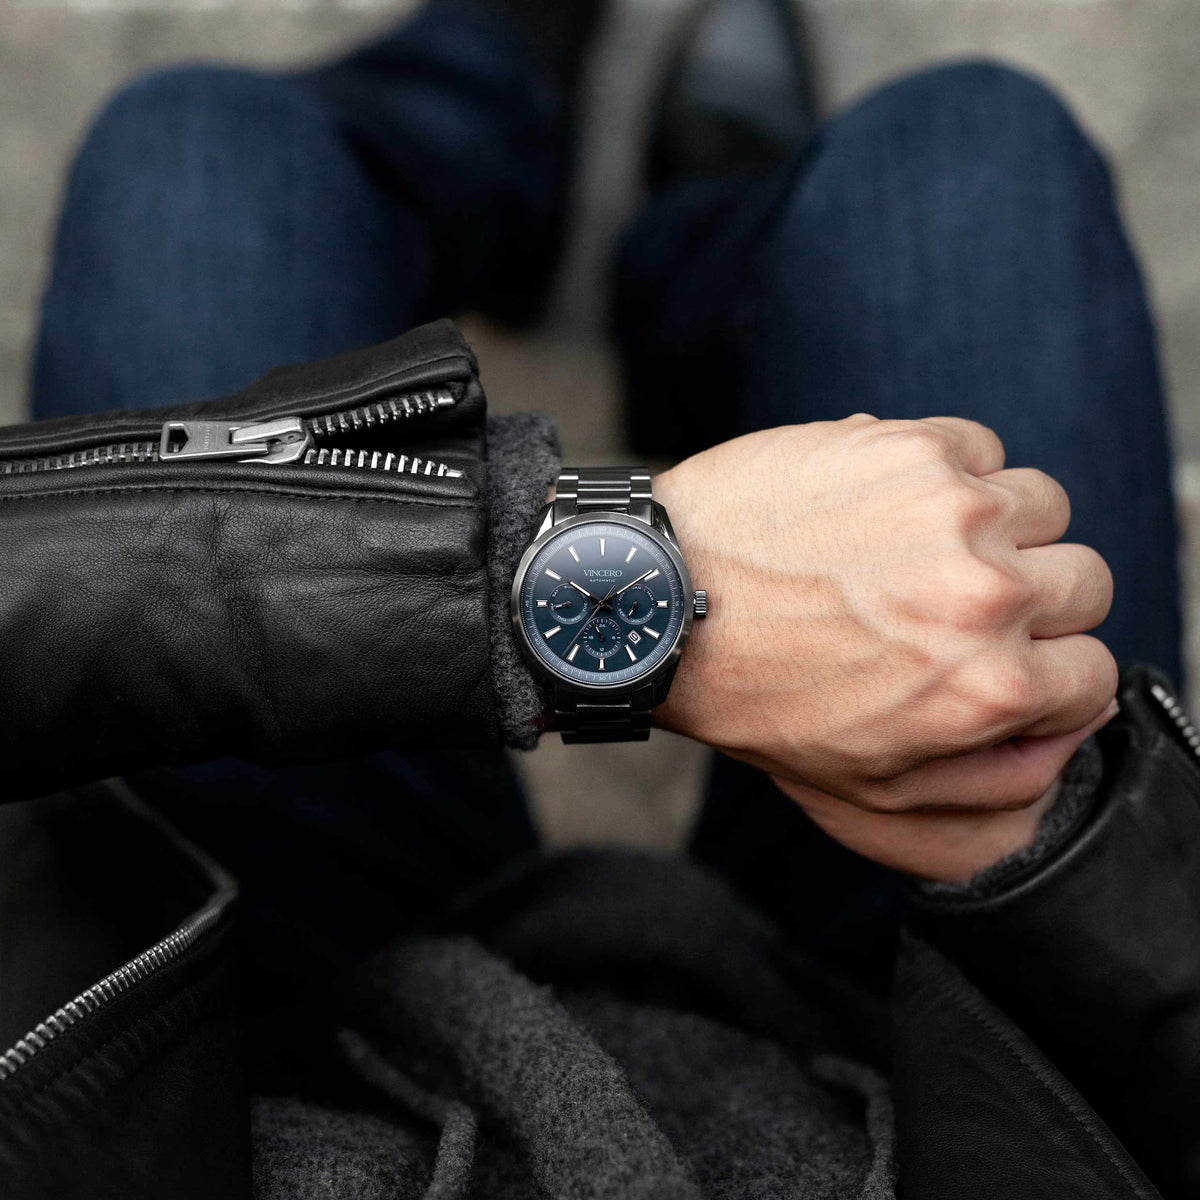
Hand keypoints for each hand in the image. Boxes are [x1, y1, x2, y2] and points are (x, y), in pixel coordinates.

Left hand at [653, 415, 1117, 879]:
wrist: (666, 599)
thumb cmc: (756, 696)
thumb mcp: (872, 779)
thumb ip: (988, 771)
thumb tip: (1067, 729)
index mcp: (986, 687)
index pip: (1092, 673)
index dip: (1047, 671)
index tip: (1005, 657)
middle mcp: (987, 595)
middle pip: (1085, 583)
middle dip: (1034, 600)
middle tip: (961, 602)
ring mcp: (953, 509)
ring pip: (1043, 506)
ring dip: (1000, 528)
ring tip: (923, 547)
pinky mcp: (910, 445)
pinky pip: (982, 448)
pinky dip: (954, 471)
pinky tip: (893, 501)